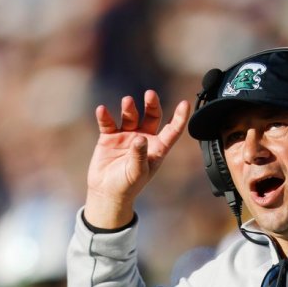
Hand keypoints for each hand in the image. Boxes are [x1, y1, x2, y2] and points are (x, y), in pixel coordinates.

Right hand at [84, 90, 190, 228]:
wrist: (106, 192)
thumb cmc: (127, 185)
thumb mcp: (137, 172)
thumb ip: (139, 155)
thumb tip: (140, 138)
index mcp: (157, 148)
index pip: (172, 130)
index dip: (179, 117)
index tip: (185, 104)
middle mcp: (144, 138)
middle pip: (151, 116)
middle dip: (152, 105)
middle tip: (150, 94)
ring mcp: (126, 136)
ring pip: (130, 116)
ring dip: (129, 108)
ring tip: (127, 101)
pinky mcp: (109, 137)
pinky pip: (108, 123)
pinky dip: (105, 116)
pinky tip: (102, 110)